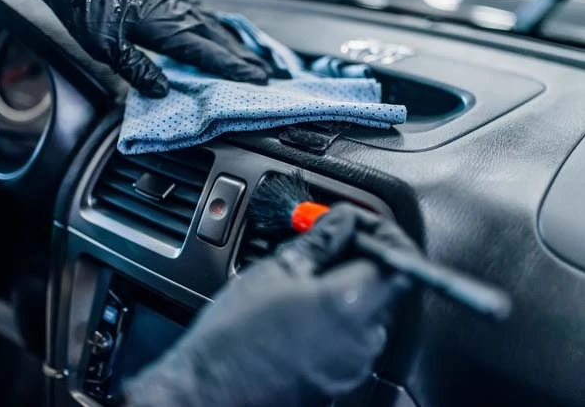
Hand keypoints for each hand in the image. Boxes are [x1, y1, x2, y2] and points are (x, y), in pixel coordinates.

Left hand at [0, 0, 271, 96]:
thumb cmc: (82, 1)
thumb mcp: (105, 46)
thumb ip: (137, 69)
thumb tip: (162, 90)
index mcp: (165, 26)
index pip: (208, 53)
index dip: (234, 69)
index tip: (258, 80)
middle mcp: (174, 9)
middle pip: (217, 37)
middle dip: (242, 57)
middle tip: (266, 74)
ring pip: (208, 21)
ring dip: (231, 40)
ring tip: (247, 55)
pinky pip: (196, 9)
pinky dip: (211, 23)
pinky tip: (211, 26)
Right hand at [122, 204, 417, 406]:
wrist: (210, 387)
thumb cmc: (234, 334)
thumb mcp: (275, 271)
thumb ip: (320, 242)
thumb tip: (343, 221)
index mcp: (349, 304)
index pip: (398, 258)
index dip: (383, 233)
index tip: (358, 223)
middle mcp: (363, 338)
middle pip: (384, 285)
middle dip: (361, 259)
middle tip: (327, 244)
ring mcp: (354, 364)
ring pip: (368, 313)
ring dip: (348, 288)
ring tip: (306, 280)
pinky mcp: (341, 381)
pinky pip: (353, 339)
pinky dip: (338, 318)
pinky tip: (303, 311)